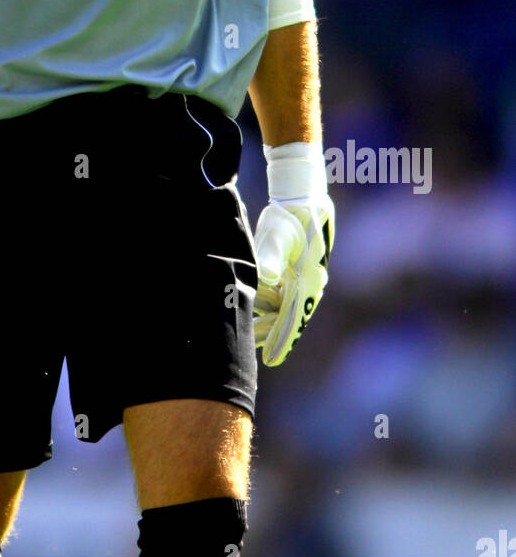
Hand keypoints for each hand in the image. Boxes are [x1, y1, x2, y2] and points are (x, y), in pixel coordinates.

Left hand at [253, 142, 333, 365]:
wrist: (302, 197)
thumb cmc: (292, 215)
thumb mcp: (280, 233)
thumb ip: (271, 255)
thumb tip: (266, 277)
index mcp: (309, 278)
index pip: (294, 316)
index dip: (282, 340)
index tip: (271, 359)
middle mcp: (308, 283)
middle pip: (287, 317)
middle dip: (271, 336)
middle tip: (254, 356)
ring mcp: (300, 279)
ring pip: (281, 308)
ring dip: (265, 322)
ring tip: (247, 338)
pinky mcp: (292, 272)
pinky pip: (278, 296)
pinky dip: (264, 305)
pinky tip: (249, 312)